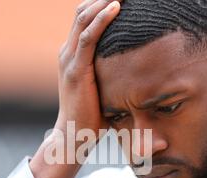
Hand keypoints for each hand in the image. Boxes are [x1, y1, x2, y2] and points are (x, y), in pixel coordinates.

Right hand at [30, 0, 121, 177]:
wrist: (73, 136)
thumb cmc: (92, 116)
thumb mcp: (102, 89)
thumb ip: (112, 76)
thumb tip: (139, 74)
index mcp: (72, 55)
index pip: (84, 19)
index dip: (100, 3)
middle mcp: (67, 52)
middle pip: (83, 11)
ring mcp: (69, 60)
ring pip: (84, 18)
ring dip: (104, 0)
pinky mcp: (76, 70)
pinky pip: (88, 38)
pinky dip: (101, 20)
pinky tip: (117, 7)